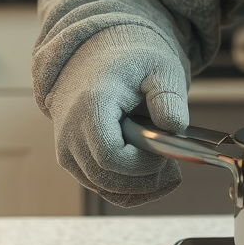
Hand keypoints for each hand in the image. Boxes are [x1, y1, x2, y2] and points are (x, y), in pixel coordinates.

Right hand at [41, 25, 189, 206]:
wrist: (97, 55)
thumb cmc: (130, 60)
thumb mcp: (159, 68)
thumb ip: (168, 96)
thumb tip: (175, 127)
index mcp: (91, 106)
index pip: (110, 156)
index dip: (142, 166)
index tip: (166, 158)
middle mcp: (70, 132)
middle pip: (106, 179)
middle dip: (145, 181)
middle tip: (174, 169)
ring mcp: (68, 149)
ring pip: (103, 188)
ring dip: (139, 188)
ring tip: (167, 170)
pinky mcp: (74, 159)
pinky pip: (100, 187)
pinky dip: (128, 189)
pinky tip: (154, 178)